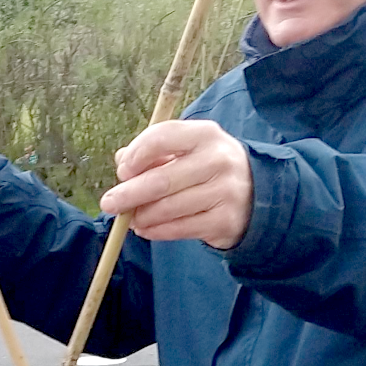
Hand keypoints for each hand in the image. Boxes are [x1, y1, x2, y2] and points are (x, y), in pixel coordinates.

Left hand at [98, 120, 252, 248]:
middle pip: (162, 179)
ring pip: (169, 207)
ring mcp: (225, 191)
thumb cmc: (207, 168)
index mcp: (205, 134)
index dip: (136, 154)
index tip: (122, 171)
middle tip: (109, 203)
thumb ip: (153, 152)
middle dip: (129, 193)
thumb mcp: (187, 150)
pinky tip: (145, 229)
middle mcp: (218, 160)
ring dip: (141, 216)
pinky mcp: (225, 220)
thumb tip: (121, 161)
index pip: (162, 137)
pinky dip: (157, 231)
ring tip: (129, 219)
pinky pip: (180, 228)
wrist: (256, 195)